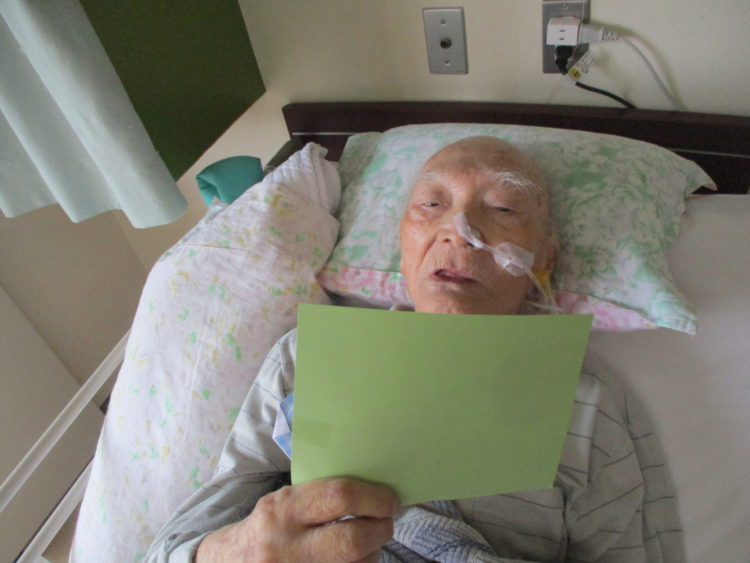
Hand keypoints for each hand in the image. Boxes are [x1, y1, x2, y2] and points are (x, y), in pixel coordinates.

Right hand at [196, 478, 399, 561]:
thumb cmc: (267, 528)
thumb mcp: (282, 502)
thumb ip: (319, 495)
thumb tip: (373, 488)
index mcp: (283, 509)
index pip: (339, 497)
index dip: (374, 498)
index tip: (390, 499)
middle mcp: (286, 545)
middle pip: (352, 539)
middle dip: (380, 529)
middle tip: (386, 522)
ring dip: (372, 553)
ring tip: (368, 543)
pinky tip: (354, 560)